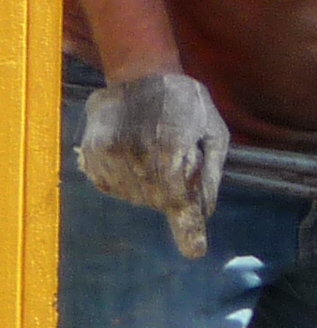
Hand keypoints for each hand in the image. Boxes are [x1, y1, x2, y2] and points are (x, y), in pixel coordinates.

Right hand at [80, 71, 228, 258]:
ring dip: (148, 187)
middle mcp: (139, 156)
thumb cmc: (186, 102)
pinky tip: (133, 156)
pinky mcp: (93, 155)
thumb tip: (206, 211)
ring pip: (134, 197)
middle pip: (158, 202)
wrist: (140, 75)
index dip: (188, 227)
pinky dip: (126, 180)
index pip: (180, 199)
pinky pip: (111, 186)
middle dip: (173, 193)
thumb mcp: (213, 131)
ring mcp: (112, 156)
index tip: (195, 252)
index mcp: (173, 149)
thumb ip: (211, 173)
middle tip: (176, 160)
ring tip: (154, 153)